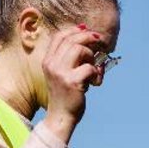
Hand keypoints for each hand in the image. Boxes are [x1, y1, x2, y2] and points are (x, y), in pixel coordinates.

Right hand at [41, 26, 101, 141]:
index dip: (74, 30)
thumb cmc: (65, 95)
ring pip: (80, 49)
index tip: (86, 30)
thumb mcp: (62, 74)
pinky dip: (96, 73)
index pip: (59, 36)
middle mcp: (52, 64)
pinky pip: (89, 68)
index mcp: (48, 61)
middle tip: (100, 43)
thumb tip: (84, 36)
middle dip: (89, 38)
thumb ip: (69, 58)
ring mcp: (61, 73)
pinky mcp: (72, 82)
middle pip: (72, 40)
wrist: (61, 117)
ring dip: (92, 56)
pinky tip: (95, 81)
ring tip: (94, 67)